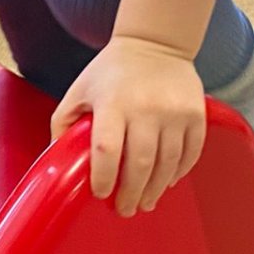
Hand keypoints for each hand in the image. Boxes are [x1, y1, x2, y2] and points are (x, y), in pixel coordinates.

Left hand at [51, 36, 206, 216]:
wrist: (155, 43)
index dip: (103, 177)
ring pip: (167, 164)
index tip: (101, 193)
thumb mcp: (79, 89)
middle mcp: (146, 108)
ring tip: (146, 202)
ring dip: (156, 189)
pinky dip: (179, 172)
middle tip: (125, 210)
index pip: (107, 150)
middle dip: (131, 193)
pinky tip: (167, 182)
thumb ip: (64, 123)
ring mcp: (174, 112)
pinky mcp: (196, 114)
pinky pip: (191, 154)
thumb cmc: (111, 71)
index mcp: (112, 103)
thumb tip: (57, 159)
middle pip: (140, 164)